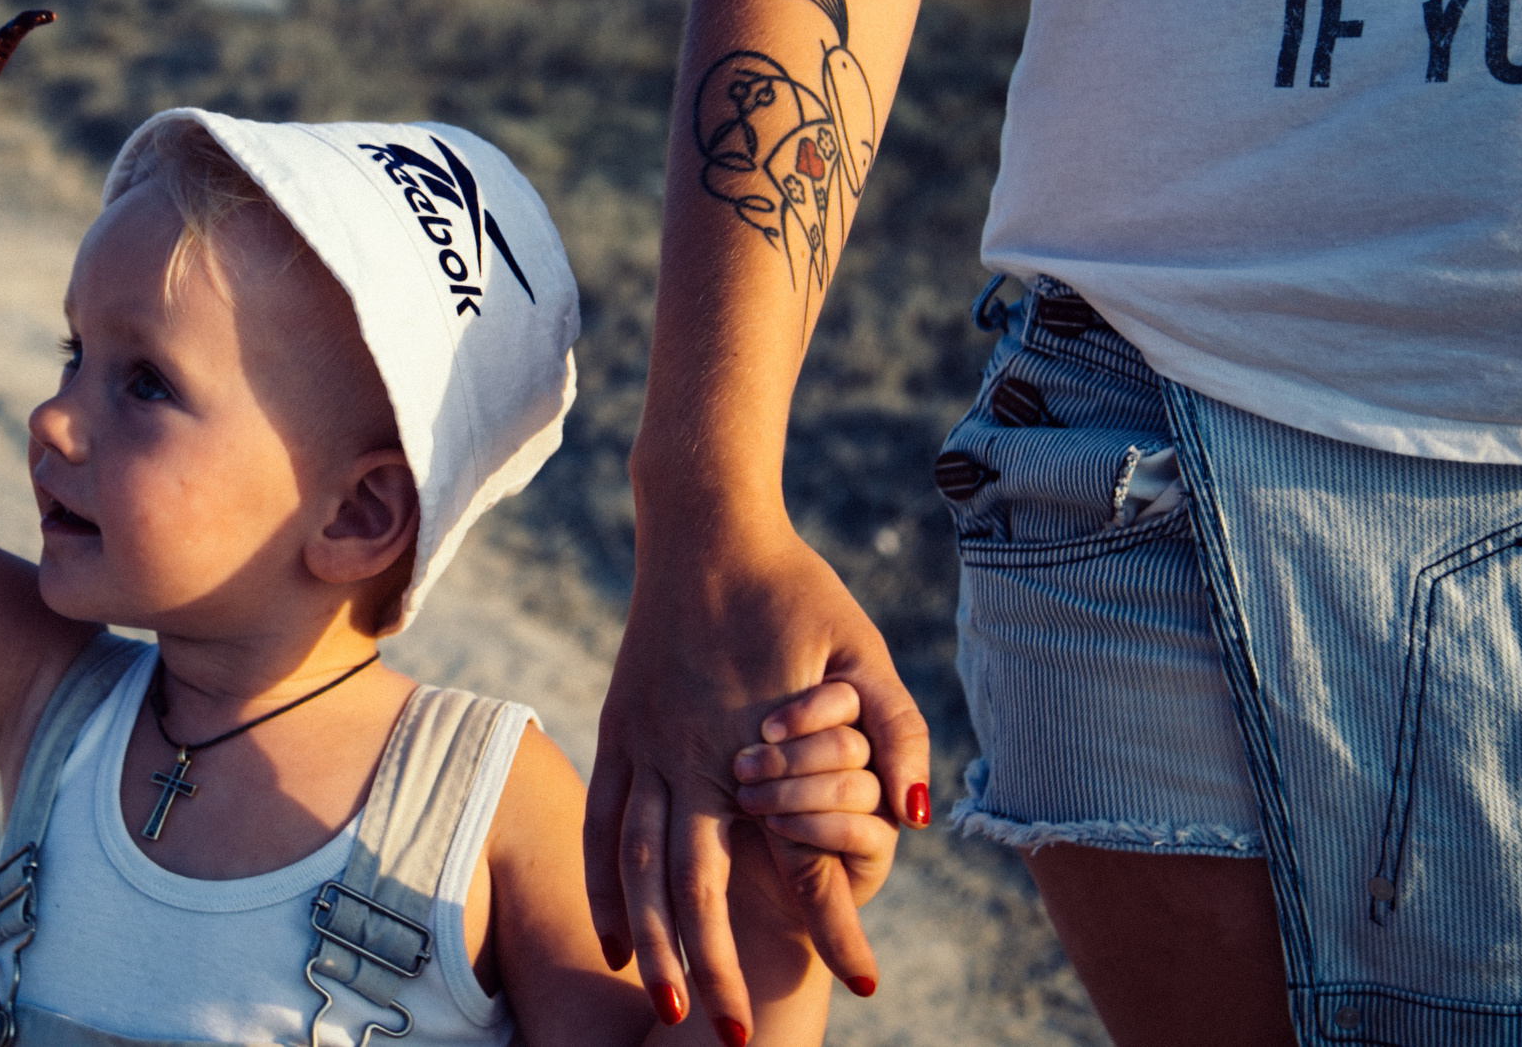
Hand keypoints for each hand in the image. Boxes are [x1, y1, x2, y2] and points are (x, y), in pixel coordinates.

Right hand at [584, 519, 928, 1034]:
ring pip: (636, 861)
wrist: (705, 525)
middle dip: (712, 963)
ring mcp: (644, 740)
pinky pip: (602, 821)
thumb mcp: (867, 655)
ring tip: (664, 1002)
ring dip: (650, 939)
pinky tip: (615, 937)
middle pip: (692, 882)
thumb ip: (899, 735)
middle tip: (730, 1034)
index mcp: (753, 743)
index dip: (825, 925)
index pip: (789, 858)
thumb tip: (918, 822)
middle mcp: (689, 753)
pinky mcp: (620, 727)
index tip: (861, 988)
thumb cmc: (798, 590)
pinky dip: (604, 885)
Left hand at [734, 680, 897, 904]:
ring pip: (854, 785)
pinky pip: (860, 830)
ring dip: (794, 794)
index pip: (847, 698)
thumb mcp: (728, 752)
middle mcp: (865, 754)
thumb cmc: (717, 791)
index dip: (809, 712)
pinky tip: (776, 825)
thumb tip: (770, 713)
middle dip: (791, 759)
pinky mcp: (876, 848)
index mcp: (834, 714)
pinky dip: (813, 826)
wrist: (720, 870)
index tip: (765, 730)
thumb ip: (755, 723)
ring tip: (748, 799)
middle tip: (742, 769)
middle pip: (850, 743)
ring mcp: (876, 801)